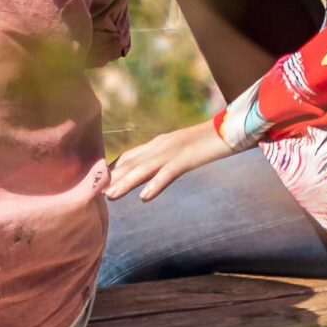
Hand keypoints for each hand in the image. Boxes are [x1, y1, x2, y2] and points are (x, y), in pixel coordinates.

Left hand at [108, 120, 235, 202]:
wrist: (231, 129)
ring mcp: (173, 151)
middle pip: (132, 163)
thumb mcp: (183, 149)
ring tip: (110, 196)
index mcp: (160, 143)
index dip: (114, 169)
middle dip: (113, 178)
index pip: (130, 156)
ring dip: (125, 183)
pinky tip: (144, 197)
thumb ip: (168, 158)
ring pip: (143, 169)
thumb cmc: (210, 141)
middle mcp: (161, 145)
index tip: (100, 181)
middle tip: (95, 192)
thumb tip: (156, 172)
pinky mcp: (187, 159)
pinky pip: (168, 173)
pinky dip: (155, 185)